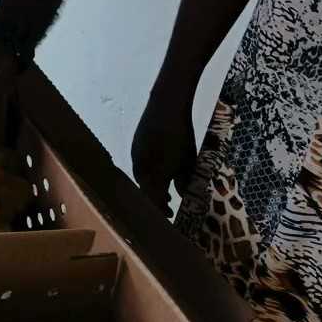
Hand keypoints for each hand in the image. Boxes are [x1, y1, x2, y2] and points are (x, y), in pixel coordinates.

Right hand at [131, 93, 197, 215]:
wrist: (166, 104)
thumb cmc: (179, 136)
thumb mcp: (186, 162)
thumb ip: (184, 182)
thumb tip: (183, 197)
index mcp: (147, 172)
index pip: (151, 198)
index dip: (160, 208)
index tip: (169, 216)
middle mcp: (137, 165)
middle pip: (144, 188)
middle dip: (156, 198)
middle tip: (168, 205)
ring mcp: (135, 152)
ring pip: (143, 175)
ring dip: (154, 185)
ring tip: (166, 191)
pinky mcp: (138, 142)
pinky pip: (142, 164)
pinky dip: (151, 172)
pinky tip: (162, 169)